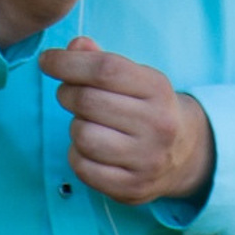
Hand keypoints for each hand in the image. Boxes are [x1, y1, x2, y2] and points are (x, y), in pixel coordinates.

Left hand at [39, 36, 215, 205]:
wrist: (187, 153)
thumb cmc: (148, 106)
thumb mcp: (135, 76)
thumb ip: (101, 59)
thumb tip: (73, 47)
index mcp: (158, 88)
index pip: (106, 69)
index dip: (68, 62)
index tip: (47, 61)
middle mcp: (157, 124)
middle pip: (88, 101)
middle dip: (67, 93)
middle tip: (68, 93)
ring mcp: (146, 159)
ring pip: (83, 136)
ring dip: (74, 126)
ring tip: (86, 122)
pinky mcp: (132, 187)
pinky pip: (83, 168)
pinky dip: (76, 154)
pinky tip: (89, 148)